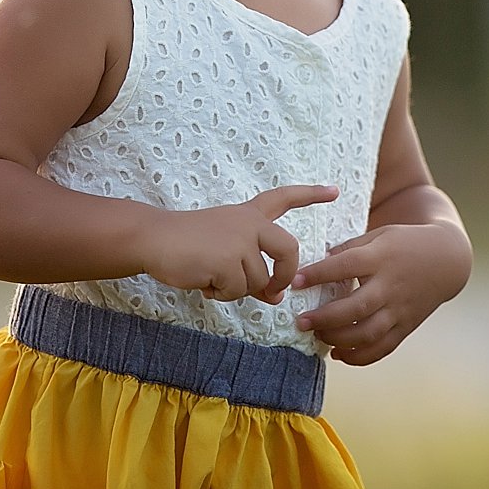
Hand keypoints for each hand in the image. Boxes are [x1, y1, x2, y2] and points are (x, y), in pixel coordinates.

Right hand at [140, 184, 337, 304]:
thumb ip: (253, 269)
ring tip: (212, 277)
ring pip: (258, 281)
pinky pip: (237, 290)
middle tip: (273, 293)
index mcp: (248, 214)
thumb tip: (276, 297)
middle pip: (289, 250)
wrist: (155, 239)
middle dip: (284, 276)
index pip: (284, 198)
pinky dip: (221, 294)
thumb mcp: (225, 251)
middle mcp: (249, 223)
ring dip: (236, 289)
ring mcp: (240, 240)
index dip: (310, 194)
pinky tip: (204, 282)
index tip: (334, 190)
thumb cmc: (187, 245)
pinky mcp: (228, 259)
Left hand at [291, 222, 471, 364]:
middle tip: (301, 321)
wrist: (446, 260)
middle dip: (324, 318)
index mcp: (381, 257)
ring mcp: (399, 309)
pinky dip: (359, 357)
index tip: (295, 281)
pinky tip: (339, 353)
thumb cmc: (405, 244)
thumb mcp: (379, 235)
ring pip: (368, 333)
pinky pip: (382, 348)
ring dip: (338, 339)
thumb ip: (350, 248)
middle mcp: (391, 286)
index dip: (318, 274)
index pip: (345, 266)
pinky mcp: (406, 326)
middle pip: (356, 307)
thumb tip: (317, 261)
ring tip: (317, 335)